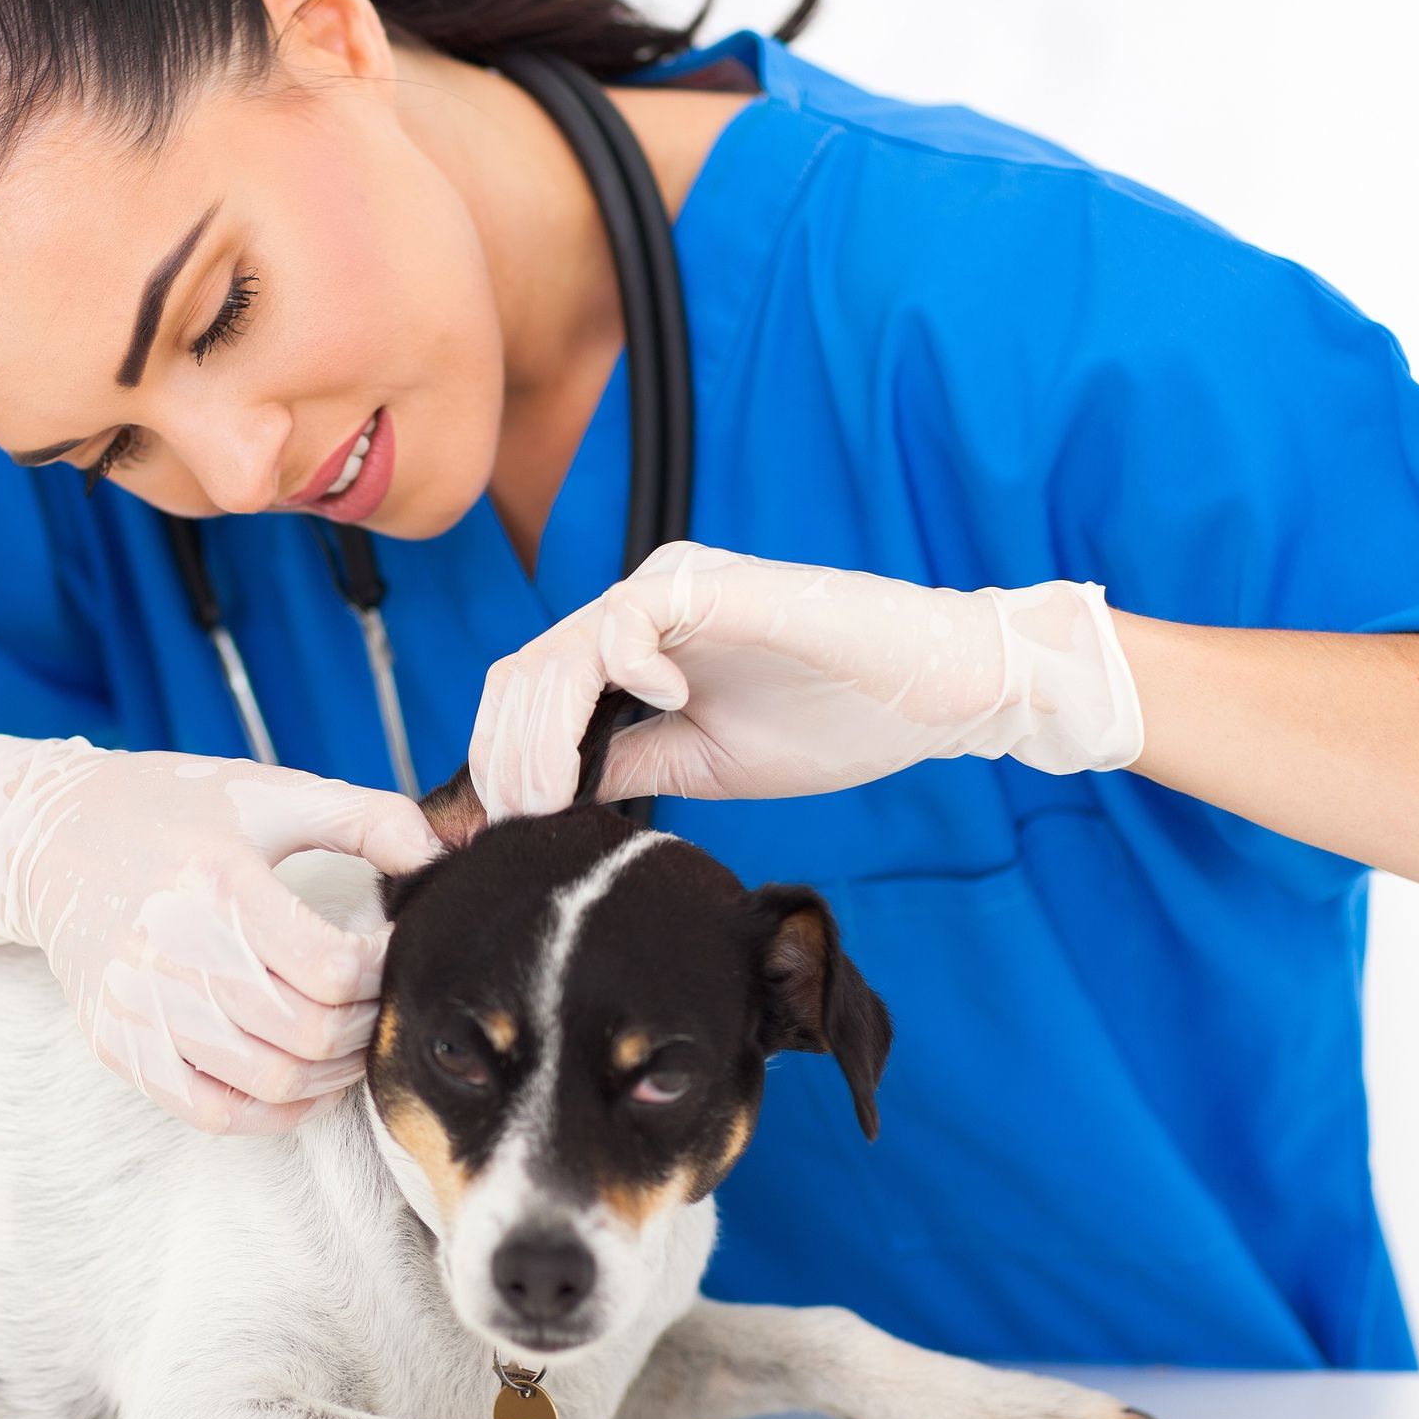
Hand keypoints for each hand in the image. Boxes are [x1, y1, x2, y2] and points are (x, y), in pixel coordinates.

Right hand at [0, 737, 440, 1132]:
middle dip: (365, 1026)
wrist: (49, 835)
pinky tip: (300, 1082)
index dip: (383, 970)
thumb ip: (365, 815)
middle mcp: (173, 947)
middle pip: (309, 1031)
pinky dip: (272, 1112)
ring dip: (330, 1073)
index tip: (390, 951)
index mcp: (219, 881)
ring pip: (270, 1080)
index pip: (333, 966)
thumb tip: (440, 853)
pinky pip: (211, 1111)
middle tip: (379, 1003)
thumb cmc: (174, 809)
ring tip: (348, 1040)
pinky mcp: (118, 1043)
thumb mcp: (270, 791)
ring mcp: (140, 1005)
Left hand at [469, 541, 1143, 818]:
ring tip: (557, 796)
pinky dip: (626, 666)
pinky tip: (666, 704)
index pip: (526, 696)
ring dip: (542, 734)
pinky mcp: (711, 584)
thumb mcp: (697, 762)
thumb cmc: (830, 722)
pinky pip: (629, 617)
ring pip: (556, 651)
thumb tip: (536, 800)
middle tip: (516, 826)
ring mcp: (670, 591)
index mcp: (628, 649)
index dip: (494, 761)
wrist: (930, 691)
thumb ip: (619, 765)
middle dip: (504, 760)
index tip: (488, 834)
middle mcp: (635, 610)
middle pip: (522, 675)